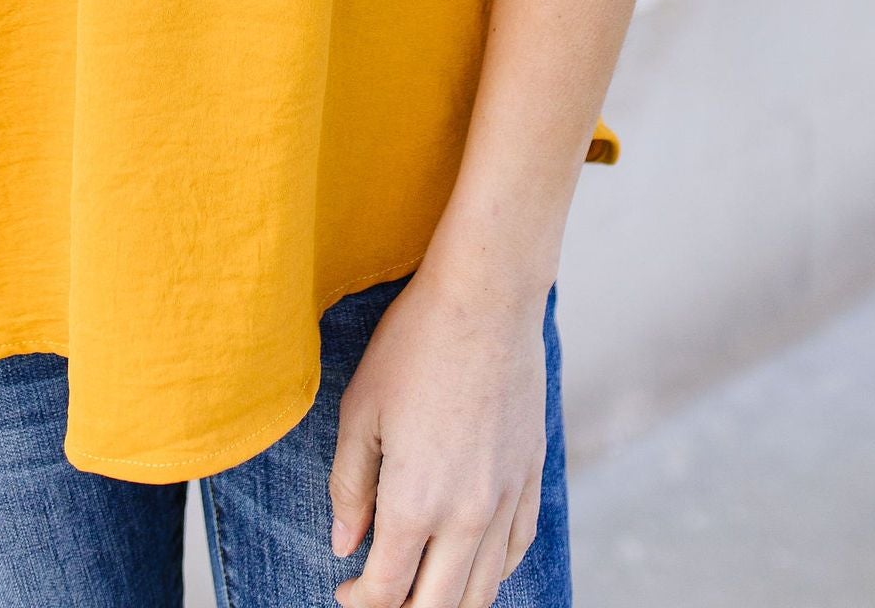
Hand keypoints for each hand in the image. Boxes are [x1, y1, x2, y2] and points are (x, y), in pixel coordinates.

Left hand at [329, 267, 548, 607]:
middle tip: (379, 594)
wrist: (486, 298)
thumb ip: (349, 487)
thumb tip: (345, 546)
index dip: (359, 602)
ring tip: (420, 586)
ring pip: (483, 591)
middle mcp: (467, 515)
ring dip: (448, 602)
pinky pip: (516, 550)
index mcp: (415, 501)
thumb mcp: (360, 410)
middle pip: (437, 607)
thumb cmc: (414, 345)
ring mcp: (506, 498)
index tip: (344, 589)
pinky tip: (470, 561)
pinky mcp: (530, 476)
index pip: (386, 590)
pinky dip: (491, 573)